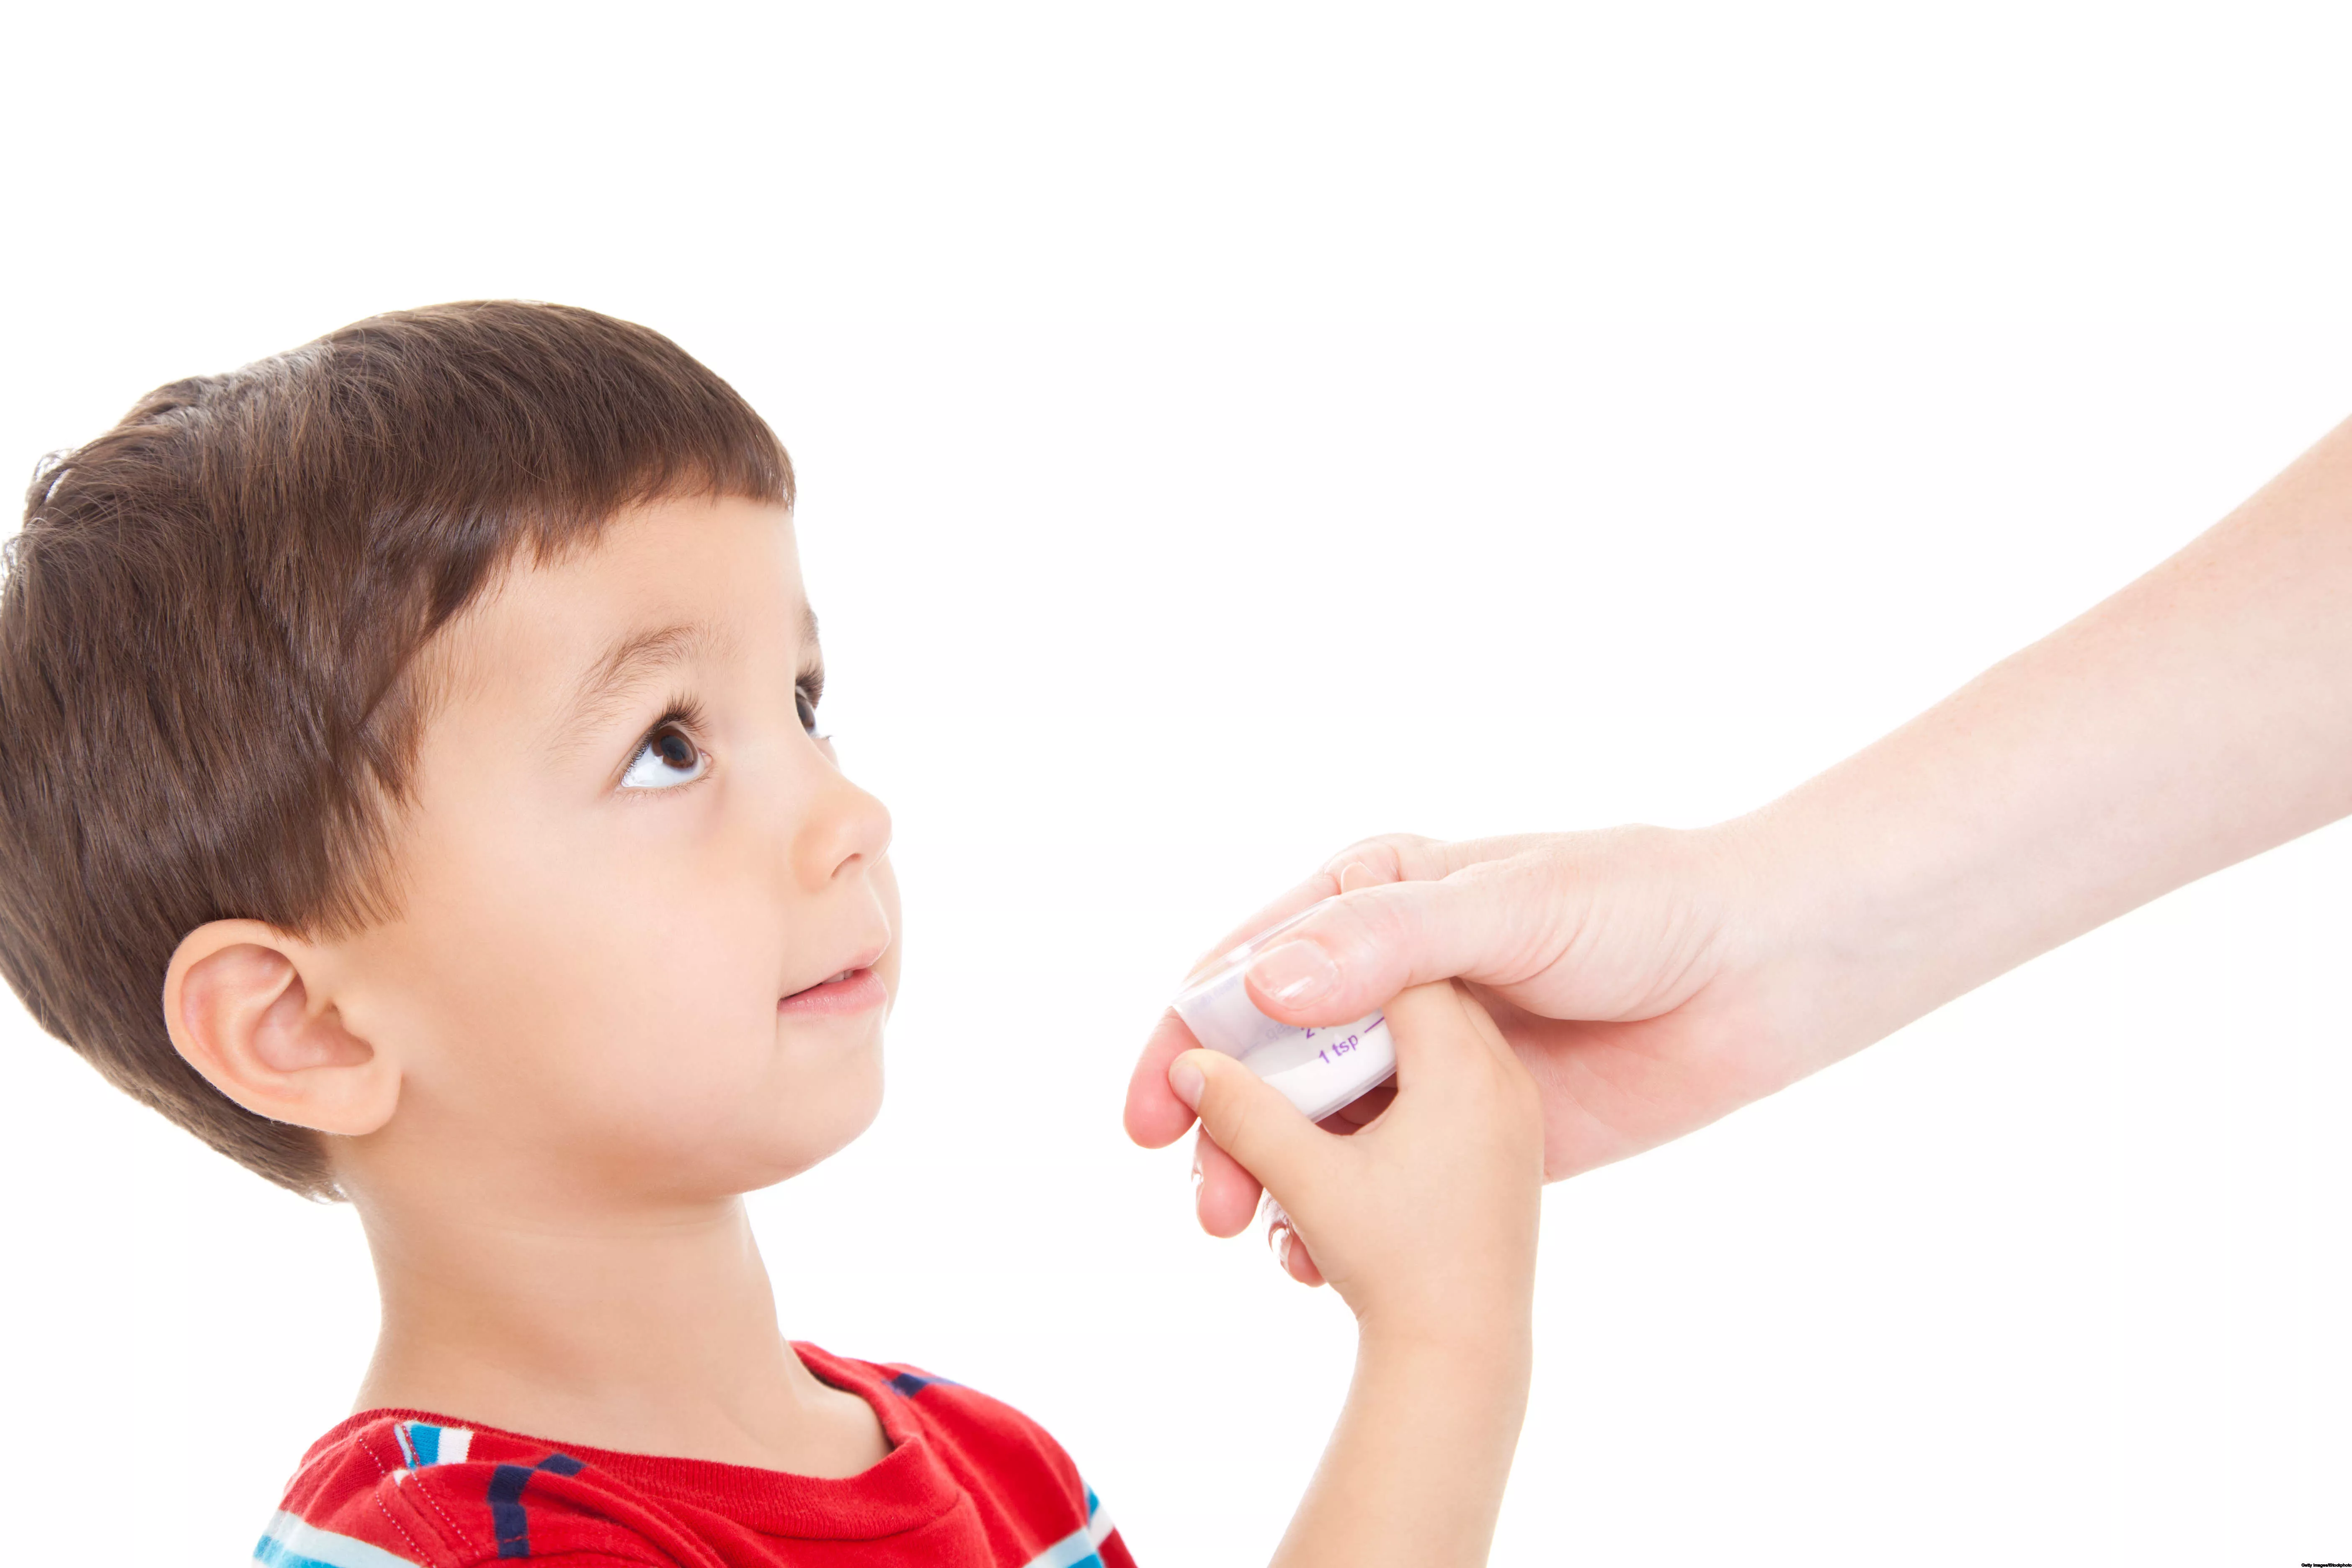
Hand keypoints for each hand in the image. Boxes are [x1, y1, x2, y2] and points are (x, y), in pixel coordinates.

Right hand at [1130, 825, 1832, 1238]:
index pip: (1248, 969)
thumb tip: (1263, 987)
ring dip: (1263, 1178)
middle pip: (1264, 1058)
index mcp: (1374, 898)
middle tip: (1205, 1207)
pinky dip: (1325, 1213)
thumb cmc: (1641, 911)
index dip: (1186, 1040)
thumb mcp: (1511, 909)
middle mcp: (1381, 975)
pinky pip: (1368, 1171)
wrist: (1757, 976)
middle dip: (1219, 1129)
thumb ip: (1386, 944)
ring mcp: (1418, 1056)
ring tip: (1248, 1236)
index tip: (1147, 1117)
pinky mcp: (1459, 1125)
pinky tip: (1307, 1258)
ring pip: (1307, 1121)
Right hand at [1166, 981, 1542, 1343]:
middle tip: (1186, 1138)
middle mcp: (1478, 1075)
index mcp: (1459, 1053)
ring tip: (1225, 1214)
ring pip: (1357, 1100)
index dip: (1270, 982)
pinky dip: (1327, 1176)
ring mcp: (1481, 1126)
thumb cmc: (1418, 1277)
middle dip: (1257, 1089)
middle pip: (1344, 1039)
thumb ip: (1251, 1113)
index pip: (1352, 970)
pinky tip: (1291, 1245)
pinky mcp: (1473, 1173)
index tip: (1206, 1026)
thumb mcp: (1320, 1186)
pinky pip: (1386, 1145)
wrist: (1478, 1386)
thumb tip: (1191, 1066)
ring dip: (1283, 1145)